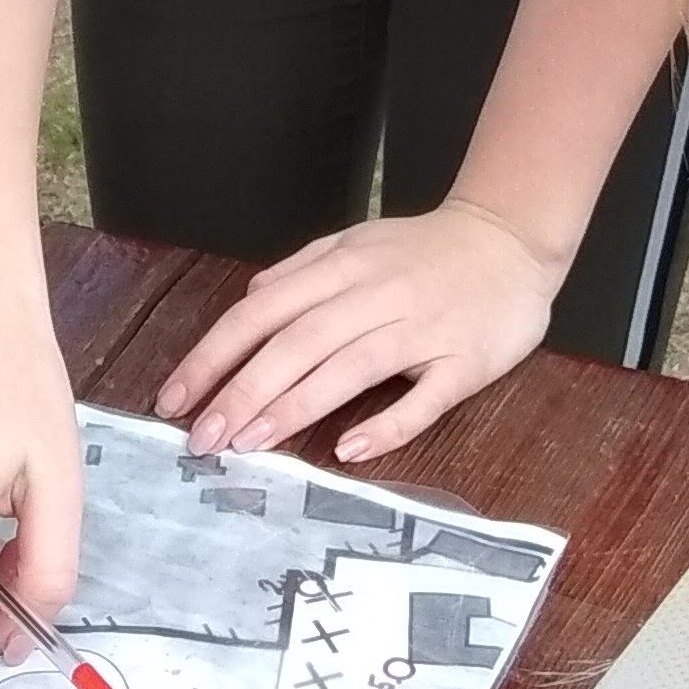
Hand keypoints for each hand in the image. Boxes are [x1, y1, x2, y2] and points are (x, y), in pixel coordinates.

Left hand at [155, 199, 560, 471]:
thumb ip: (301, 272)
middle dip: (243, 390)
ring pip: (349, 367)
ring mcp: (422, 329)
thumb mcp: (356, 242)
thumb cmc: (426, 250)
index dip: (216, 355)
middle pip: (298, 342)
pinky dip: (386, 423)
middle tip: (202, 439)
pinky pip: (424, 397)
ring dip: (296, 406)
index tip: (176, 398)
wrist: (512, 238)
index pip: (264, 311)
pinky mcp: (465, 362)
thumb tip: (249, 303)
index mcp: (343, 265)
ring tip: (250, 444)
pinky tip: (349, 450)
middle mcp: (376, 294)